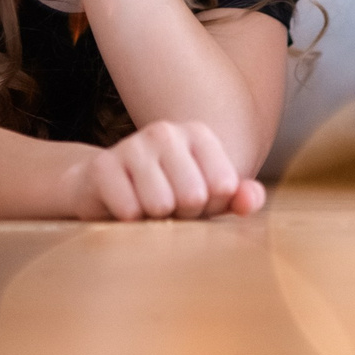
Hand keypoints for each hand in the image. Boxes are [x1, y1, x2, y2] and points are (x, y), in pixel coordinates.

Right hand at [67, 120, 265, 220]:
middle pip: (193, 197)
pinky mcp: (102, 167)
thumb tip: (252, 199)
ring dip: (154, 220)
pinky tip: (123, 209)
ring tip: (146, 208)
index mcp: (197, 134)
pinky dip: (129, 222)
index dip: (211, 205)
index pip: (224, 186)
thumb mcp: (208, 198)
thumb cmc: (168, 196)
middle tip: (168, 207)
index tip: (195, 200)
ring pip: (161, 205)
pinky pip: (129, 211)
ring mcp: (131, 145)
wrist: (107, 193)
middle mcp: (165, 132)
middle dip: (182, 215)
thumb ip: (238, 198)